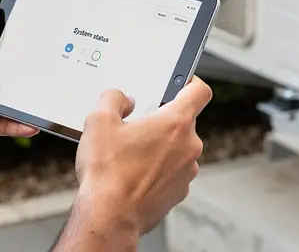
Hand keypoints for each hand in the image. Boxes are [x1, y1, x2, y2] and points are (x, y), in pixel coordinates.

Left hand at [0, 3, 37, 157]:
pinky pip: (9, 124)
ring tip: (46, 98)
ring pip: (13, 101)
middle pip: (10, 76)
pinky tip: (33, 122)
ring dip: (27, 101)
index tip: (37, 38)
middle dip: (27, 74)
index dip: (15, 45)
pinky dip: (22, 124)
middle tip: (49, 69)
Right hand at [53, 77, 212, 249]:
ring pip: (177, 148)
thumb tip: (122, 99)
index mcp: (175, 123)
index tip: (181, 82)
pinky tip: (134, 173)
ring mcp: (186, 171)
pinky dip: (158, 168)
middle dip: (161, 120)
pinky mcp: (179, 191)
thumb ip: (113, 98)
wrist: (109, 217)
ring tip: (130, 153)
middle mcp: (188, 146)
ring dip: (160, 146)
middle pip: (183, 121)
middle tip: (135, 125)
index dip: (191, 81)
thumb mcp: (99, 121)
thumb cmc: (108, 173)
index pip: (199, 91)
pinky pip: (172, 170)